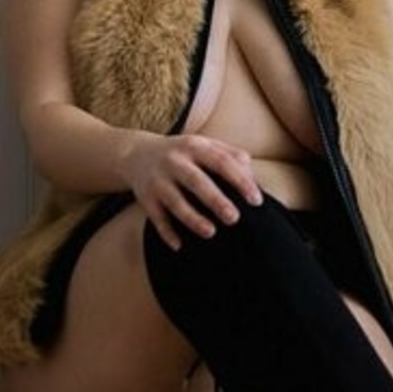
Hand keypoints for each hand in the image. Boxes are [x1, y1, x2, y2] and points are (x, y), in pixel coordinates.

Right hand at [120, 130, 262, 248]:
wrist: (136, 154)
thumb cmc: (183, 154)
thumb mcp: (205, 146)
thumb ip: (231, 156)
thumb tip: (253, 178)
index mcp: (194, 147)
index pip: (221, 162)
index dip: (240, 181)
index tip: (256, 200)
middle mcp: (174, 162)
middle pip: (196, 182)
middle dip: (215, 200)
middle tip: (234, 218)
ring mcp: (158, 180)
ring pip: (175, 202)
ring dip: (192, 218)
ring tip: (211, 233)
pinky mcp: (145, 198)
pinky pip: (156, 218)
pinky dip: (166, 232)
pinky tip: (179, 246)